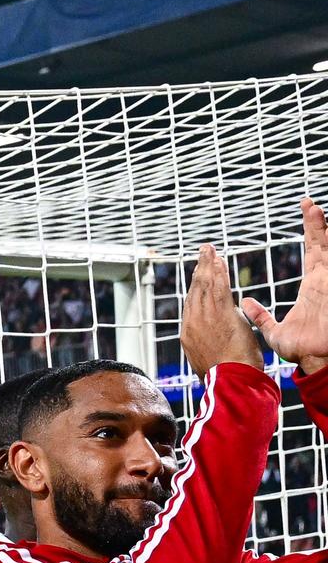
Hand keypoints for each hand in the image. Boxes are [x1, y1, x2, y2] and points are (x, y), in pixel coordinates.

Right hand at [179, 243, 264, 379]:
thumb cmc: (227, 377)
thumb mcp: (213, 359)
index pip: (192, 304)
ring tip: (209, 251)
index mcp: (189, 334)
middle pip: (195, 291)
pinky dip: (217, 273)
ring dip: (208, 266)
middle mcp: (192, 323)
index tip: (199, 274)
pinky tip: (218, 261)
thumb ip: (214, 344)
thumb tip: (221, 339)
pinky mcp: (220, 315)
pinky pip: (218, 288)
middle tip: (203, 254)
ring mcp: (204, 318)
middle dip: (199, 270)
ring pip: (205, 286)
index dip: (196, 286)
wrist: (230, 382)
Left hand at [244, 198, 327, 373]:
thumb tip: (243, 304)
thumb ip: (260, 315)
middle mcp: (325, 280)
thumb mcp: (275, 329)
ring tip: (316, 207)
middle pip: (323, 244)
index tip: (309, 210)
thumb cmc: (304, 347)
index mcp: (315, 284)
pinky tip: (325, 231)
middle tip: (311, 202)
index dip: (314, 231)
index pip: (314, 251)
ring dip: (323, 228)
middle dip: (319, 223)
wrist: (317, 359)